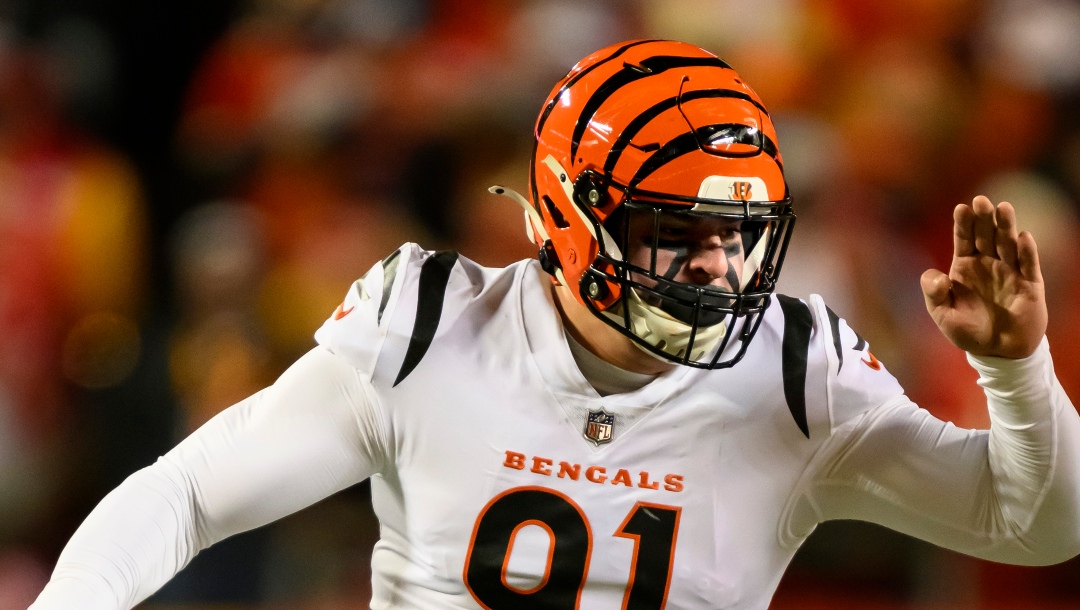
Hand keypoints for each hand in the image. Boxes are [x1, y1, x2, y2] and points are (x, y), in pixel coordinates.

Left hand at [920, 196, 1046, 358]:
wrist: (997, 352)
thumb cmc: (968, 331)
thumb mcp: (943, 314)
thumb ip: (935, 293)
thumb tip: (937, 275)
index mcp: (965, 266)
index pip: (964, 239)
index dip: (963, 224)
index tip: (961, 208)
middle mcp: (988, 264)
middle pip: (986, 235)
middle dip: (984, 218)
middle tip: (982, 200)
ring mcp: (1010, 272)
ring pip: (1008, 244)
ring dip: (1006, 226)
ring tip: (1003, 208)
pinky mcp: (1029, 285)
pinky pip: (1028, 265)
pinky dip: (1026, 251)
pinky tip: (1023, 237)